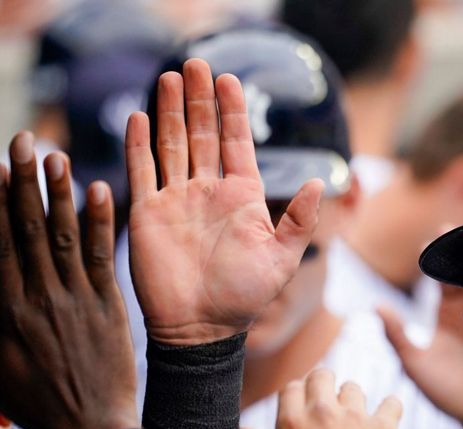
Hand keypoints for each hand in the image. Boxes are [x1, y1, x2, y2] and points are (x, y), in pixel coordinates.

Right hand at [0, 133, 137, 428]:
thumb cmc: (33, 405)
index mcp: (9, 309)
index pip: (0, 243)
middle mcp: (42, 297)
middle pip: (30, 229)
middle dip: (26, 182)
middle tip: (23, 139)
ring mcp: (78, 299)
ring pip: (66, 235)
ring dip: (61, 192)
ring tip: (57, 154)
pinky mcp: (110, 306)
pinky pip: (104, 256)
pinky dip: (102, 222)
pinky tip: (100, 190)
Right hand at [126, 58, 322, 345]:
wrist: (201, 329)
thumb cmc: (244, 298)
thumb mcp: (282, 259)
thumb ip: (300, 220)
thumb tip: (323, 183)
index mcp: (240, 197)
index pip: (235, 142)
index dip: (232, 111)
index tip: (229, 78)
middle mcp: (207, 192)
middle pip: (200, 134)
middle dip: (198, 99)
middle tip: (195, 64)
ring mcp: (176, 201)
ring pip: (170, 144)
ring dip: (168, 111)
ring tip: (169, 77)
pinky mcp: (147, 214)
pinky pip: (142, 171)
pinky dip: (139, 144)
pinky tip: (140, 116)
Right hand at [242, 368, 403, 428]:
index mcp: (292, 423)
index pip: (292, 387)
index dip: (298, 394)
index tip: (305, 406)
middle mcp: (322, 412)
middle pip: (322, 376)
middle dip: (324, 384)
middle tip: (330, 403)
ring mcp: (355, 417)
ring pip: (354, 388)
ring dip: (353, 400)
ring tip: (355, 420)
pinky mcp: (383, 428)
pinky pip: (392, 403)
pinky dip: (390, 409)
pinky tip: (386, 420)